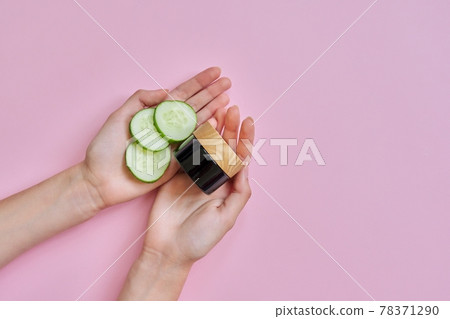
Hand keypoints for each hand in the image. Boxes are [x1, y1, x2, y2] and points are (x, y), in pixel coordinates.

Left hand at [82, 67, 230, 208]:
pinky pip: (195, 147)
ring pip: (199, 124)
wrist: (100, 180)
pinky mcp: (177, 163)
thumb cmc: (105, 148)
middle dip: (212, 93)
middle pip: (194, 106)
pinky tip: (219, 122)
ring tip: (228, 97)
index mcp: (154, 115)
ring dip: (214, 110)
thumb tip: (167, 90)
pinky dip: (208, 135)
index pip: (181, 95)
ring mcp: (174, 145)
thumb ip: (141, 100)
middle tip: (228, 82)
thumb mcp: (119, 117)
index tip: (214, 72)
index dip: (199, 83)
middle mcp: (167, 128)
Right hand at [142, 106, 254, 265]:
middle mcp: (213, 179)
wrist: (167, 249)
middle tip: (232, 108)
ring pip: (206, 146)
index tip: (249, 121)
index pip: (240, 158)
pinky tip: (196, 124)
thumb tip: (246, 165)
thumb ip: (240, 192)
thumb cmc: (199, 239)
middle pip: (224, 148)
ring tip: (218, 109)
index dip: (246, 139)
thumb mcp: (226, 218)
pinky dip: (192, 137)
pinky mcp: (176, 175)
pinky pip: (186, 152)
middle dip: (230, 128)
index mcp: (228, 188)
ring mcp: (194, 175)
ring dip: (213, 128)